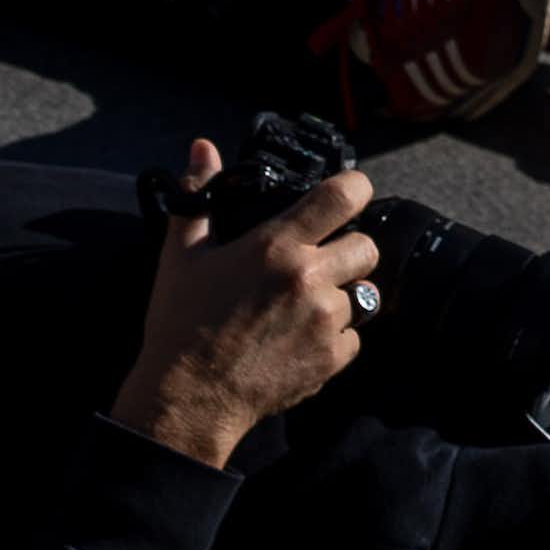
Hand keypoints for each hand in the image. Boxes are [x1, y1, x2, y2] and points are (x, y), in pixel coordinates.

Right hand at [110, 139, 379, 468]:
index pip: (346, 194)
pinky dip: (336, 339)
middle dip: (348, 252)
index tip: (344, 200)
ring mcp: (325, 321)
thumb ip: (199, 199)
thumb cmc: (181, 326)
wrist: (188, 401)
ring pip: (365, 295)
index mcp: (278, 245)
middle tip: (318, 266)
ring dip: (343, 297)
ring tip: (306, 310)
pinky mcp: (331, 359)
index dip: (354, 190)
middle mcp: (310, 278)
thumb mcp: (181, 257)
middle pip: (368, 246)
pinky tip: (301, 342)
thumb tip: (202, 148)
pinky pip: (355, 339)